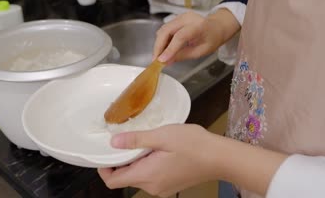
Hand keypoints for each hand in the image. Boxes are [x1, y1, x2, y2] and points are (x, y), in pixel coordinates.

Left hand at [98, 124, 217, 196]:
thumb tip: (113, 143)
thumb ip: (136, 140)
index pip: (113, 181)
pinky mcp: (171, 186)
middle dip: (122, 161)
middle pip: (125, 178)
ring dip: (136, 161)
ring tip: (147, 142)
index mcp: (146, 176)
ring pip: (138, 177)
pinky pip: (151, 177)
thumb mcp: (162, 136)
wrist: (220, 158)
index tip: (106, 152)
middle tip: (128, 139)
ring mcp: (162, 189)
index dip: (104, 168)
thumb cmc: (193, 145)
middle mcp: (152, 187)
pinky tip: (158, 150)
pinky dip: (148, 165)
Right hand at [153, 9, 239, 63]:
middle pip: (167, 31)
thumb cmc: (212, 38)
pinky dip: (162, 40)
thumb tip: (166, 61)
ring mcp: (180, 17)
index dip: (169, 49)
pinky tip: (163, 49)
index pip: (180, 36)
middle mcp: (188, 18)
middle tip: (155, 60)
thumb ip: (183, 56)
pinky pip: (165, 29)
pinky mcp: (176, 19)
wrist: (216, 27)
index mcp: (198, 26)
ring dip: (158, 44)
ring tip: (159, 56)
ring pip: (163, 30)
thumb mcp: (201, 51)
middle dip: (159, 46)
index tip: (161, 60)